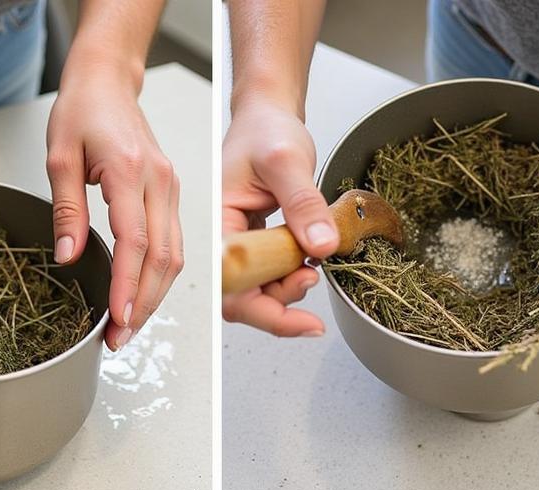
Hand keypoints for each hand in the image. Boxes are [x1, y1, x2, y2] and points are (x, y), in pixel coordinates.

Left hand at [46, 67, 182, 350]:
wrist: (108, 81)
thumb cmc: (82, 109)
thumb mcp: (59, 155)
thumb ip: (67, 209)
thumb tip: (67, 257)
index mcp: (132, 172)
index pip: (136, 241)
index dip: (128, 285)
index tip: (118, 317)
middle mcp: (161, 184)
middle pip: (163, 259)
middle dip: (144, 304)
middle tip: (120, 338)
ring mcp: (172, 190)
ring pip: (175, 258)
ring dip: (154, 298)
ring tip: (129, 327)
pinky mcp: (172, 197)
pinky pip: (174, 246)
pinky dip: (159, 278)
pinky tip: (141, 297)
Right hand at [222, 96, 337, 335]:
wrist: (268, 117)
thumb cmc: (265, 129)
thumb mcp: (288, 160)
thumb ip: (304, 204)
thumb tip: (321, 246)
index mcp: (217, 222)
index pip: (233, 285)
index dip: (266, 312)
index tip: (304, 322)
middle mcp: (223, 242)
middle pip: (242, 299)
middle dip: (281, 306)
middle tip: (312, 282)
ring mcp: (239, 247)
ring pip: (258, 292)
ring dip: (288, 291)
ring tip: (313, 265)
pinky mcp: (256, 247)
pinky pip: (269, 276)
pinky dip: (291, 277)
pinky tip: (309, 261)